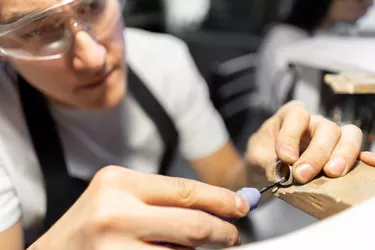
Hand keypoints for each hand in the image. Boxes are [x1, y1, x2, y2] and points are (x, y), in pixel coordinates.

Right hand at [29, 167, 248, 249]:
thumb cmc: (90, 225)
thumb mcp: (121, 197)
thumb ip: (163, 200)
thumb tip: (216, 207)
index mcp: (119, 183)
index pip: (185, 190)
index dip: (220, 200)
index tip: (241, 207)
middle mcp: (115, 213)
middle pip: (191, 225)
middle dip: (221, 233)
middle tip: (231, 237)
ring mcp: (115, 248)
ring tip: (192, 248)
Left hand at [246, 101, 366, 183]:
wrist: (267, 167)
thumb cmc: (263, 155)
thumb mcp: (257, 157)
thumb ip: (267, 163)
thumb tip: (280, 175)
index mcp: (291, 114)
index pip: (298, 116)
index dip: (292, 136)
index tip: (285, 158)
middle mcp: (314, 122)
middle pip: (326, 129)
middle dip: (315, 153)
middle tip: (302, 175)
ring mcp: (331, 136)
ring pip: (347, 136)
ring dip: (341, 155)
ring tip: (331, 173)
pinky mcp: (341, 153)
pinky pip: (356, 153)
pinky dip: (353, 162)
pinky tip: (345, 175)